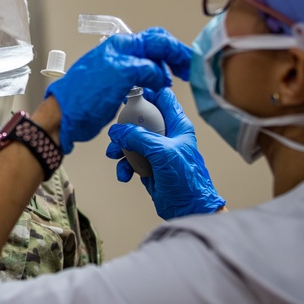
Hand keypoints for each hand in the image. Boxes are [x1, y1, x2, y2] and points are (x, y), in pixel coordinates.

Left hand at [43, 28, 191, 153]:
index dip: (176, 50)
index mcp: (121, 47)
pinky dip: (155, 79)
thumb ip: (145, 68)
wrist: (65, 117)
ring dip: (165, 68)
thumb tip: (161, 74)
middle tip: (188, 69)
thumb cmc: (83, 97)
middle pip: (155, 47)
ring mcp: (119, 69)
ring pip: (149, 61)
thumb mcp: (120, 76)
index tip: (191, 63)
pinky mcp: (118, 85)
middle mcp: (121, 55)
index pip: (157, 40)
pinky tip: (160, 87)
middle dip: (174, 56)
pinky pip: (142, 76)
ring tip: (177, 78)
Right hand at [105, 87, 224, 219]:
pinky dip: (124, 166)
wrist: (188, 209)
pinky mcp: (149, 166)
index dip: (146, 94)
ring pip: (132, 140)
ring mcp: (157, 151)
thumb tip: (117, 131)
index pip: (162, 99)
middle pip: (142, 118)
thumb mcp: (162, 152)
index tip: (129, 97)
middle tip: (116, 130)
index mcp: (177, 125)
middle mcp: (167, 135)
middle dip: (125, 125)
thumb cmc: (186, 180)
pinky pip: (130, 160)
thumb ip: (138, 137)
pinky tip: (125, 174)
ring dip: (120, 147)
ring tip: (114, 155)